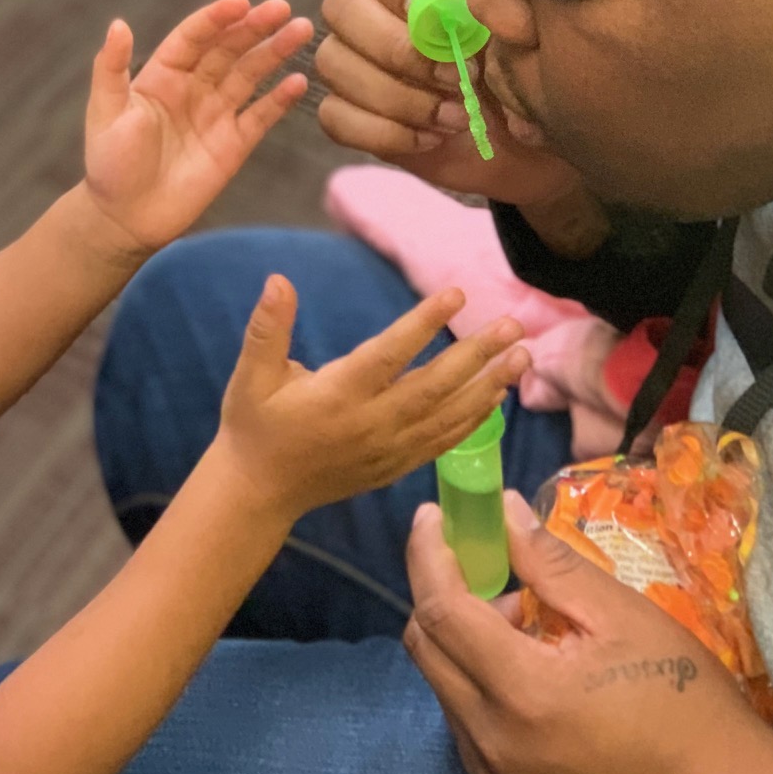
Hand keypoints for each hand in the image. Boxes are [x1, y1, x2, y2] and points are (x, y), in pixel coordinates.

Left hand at [83, 0, 313, 254]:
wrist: (127, 219)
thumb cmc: (109, 165)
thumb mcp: (105, 113)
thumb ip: (111, 69)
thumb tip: (118, 24)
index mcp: (162, 74)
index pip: (194, 37)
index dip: (217, 19)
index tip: (241, 2)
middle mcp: (193, 88)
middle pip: (229, 49)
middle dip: (255, 28)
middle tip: (282, 9)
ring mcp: (216, 115)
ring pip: (250, 75)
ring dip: (275, 52)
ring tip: (300, 31)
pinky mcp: (233, 144)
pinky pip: (261, 116)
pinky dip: (279, 99)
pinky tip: (298, 81)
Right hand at [213, 276, 530, 523]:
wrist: (259, 492)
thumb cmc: (255, 425)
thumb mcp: (250, 376)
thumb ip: (267, 329)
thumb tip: (277, 281)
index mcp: (336, 396)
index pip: (388, 356)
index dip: (422, 324)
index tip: (456, 294)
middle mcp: (370, 424)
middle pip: (433, 387)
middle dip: (476, 355)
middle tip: (514, 325)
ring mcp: (388, 450)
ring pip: (447, 416)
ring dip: (488, 385)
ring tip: (521, 356)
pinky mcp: (396, 467)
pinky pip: (443, 442)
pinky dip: (473, 419)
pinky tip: (497, 395)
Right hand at [318, 0, 584, 207]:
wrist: (538, 123)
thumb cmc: (525, 50)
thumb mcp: (514, 6)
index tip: (424, 7)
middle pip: (339, 4)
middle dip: (398, 48)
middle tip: (457, 76)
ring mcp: (354, 55)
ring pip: (333, 63)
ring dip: (397, 96)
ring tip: (456, 114)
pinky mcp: (352, 109)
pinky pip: (335, 117)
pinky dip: (386, 132)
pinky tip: (432, 136)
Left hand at [402, 491, 772, 773]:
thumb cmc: (683, 698)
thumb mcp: (623, 615)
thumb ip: (551, 562)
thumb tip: (501, 510)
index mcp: (521, 690)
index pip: (440, 609)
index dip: (428, 554)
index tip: (432, 515)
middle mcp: (490, 742)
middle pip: (425, 649)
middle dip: (444, 595)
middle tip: (494, 572)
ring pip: (444, 690)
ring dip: (467, 647)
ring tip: (533, 633)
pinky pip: (466, 732)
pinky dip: (481, 693)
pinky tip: (535, 685)